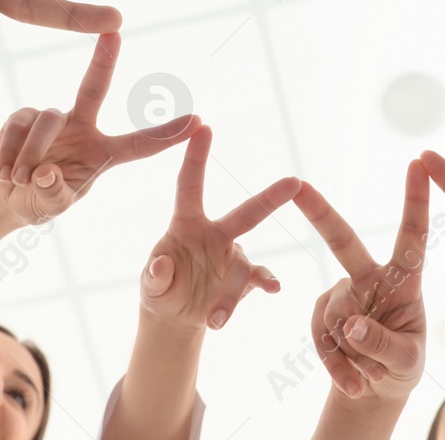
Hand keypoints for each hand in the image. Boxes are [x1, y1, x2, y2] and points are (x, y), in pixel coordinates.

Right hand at [0, 33, 199, 225]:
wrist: (1, 198)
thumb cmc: (38, 201)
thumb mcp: (51, 207)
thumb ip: (53, 195)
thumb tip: (46, 172)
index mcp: (104, 154)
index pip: (141, 143)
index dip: (168, 133)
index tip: (199, 120)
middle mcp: (82, 127)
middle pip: (94, 86)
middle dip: (104, 58)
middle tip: (114, 32)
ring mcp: (52, 118)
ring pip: (47, 121)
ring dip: (31, 154)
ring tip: (18, 180)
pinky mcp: (21, 116)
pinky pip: (18, 126)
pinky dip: (8, 152)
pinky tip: (2, 174)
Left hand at [139, 126, 299, 331]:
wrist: (176, 316)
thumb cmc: (160, 288)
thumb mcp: (151, 286)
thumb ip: (154, 277)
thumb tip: (161, 266)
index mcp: (186, 224)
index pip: (189, 186)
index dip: (195, 156)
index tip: (203, 126)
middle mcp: (215, 234)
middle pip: (246, 214)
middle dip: (270, 198)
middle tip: (294, 182)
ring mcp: (232, 256)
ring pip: (244, 265)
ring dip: (233, 291)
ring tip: (216, 318)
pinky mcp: (243, 280)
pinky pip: (257, 280)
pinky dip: (265, 283)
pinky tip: (272, 288)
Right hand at [294, 162, 429, 403]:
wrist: (376, 388)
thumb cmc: (403, 367)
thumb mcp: (406, 362)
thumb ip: (384, 344)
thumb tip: (350, 323)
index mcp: (404, 280)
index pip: (412, 236)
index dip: (415, 201)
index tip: (418, 163)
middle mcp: (370, 279)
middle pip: (343, 242)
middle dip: (320, 213)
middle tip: (300, 187)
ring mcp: (342, 295)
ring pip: (336, 315)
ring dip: (355, 351)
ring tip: (373, 370)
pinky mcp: (321, 315)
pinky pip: (321, 336)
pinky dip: (336, 363)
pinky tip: (352, 381)